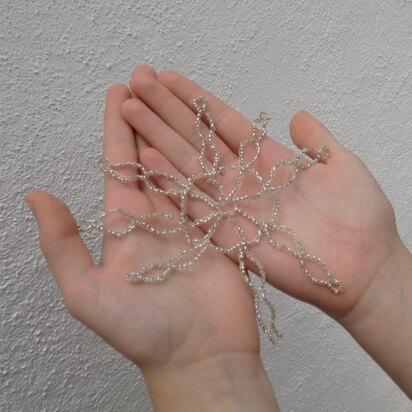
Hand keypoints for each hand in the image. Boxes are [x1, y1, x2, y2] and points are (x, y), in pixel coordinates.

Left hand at [26, 84, 279, 410]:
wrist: (200, 355)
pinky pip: (213, 189)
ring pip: (183, 167)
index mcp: (125, 226)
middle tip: (147, 81)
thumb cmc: (144, 331)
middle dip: (147, 119)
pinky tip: (211, 136)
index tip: (118, 94)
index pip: (119, 166)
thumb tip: (36, 197)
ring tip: (176, 97)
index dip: (117, 129)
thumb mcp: (87, 292)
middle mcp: (158, 218)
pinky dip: (211, 162)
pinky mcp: (221, 230)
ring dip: (178, 133)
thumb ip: (61, 245)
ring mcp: (192, 222)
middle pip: (151, 158)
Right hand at [122, 65, 403, 325]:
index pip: (225, 123)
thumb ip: (317, 140)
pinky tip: (145, 159)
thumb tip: (298, 115)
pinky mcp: (227, 235)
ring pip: (189, 167)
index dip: (197, 101)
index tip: (168, 78)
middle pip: (199, 140)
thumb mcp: (342, 165)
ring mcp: (233, 206)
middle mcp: (244, 181)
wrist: (363, 270)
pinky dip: (169, 184)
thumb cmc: (361, 218)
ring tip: (131, 111)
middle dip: (168, 111)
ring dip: (159, 139)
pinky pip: (193, 206)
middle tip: (138, 83)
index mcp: (268, 161)